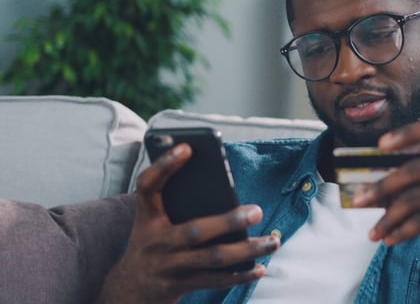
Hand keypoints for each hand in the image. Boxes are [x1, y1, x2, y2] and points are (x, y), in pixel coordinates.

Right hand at [97, 143, 279, 303]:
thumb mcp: (153, 221)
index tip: (188, 147)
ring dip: (247, 250)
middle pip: (195, 230)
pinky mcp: (179, 285)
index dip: (164, 166)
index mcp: (147, 216)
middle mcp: (155, 241)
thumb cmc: (153, 243)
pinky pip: (215, 280)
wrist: (128, 290)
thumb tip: (225, 189)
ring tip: (273, 241)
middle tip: (258, 211)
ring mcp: (168, 265)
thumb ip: (177, 203)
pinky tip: (260, 267)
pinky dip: (240, 275)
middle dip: (229, 221)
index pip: (148, 186)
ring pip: (213, 258)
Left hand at [351, 118, 419, 302]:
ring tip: (372, 230)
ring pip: (416, 196)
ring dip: (387, 215)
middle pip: (417, 167)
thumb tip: (400, 180)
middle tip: (358, 199)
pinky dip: (402, 231)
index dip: (408, 132)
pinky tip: (390, 239)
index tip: (382, 144)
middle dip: (382, 184)